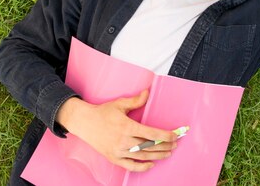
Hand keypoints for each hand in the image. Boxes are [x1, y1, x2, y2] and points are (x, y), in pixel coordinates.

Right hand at [56, 90, 177, 171]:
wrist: (84, 123)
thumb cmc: (102, 112)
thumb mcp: (119, 104)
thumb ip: (136, 100)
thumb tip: (147, 92)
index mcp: (126, 126)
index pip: (151, 133)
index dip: (165, 136)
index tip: (174, 136)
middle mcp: (123, 140)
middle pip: (149, 146)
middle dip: (164, 146)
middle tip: (174, 144)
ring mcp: (118, 151)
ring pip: (142, 156)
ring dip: (157, 156)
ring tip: (168, 153)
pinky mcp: (113, 158)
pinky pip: (130, 166)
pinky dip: (141, 167)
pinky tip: (151, 164)